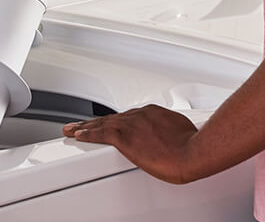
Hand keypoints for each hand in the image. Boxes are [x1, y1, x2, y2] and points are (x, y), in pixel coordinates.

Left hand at [62, 105, 202, 184]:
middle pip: (111, 118)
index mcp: (152, 113)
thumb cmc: (192, 144)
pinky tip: (78, 135)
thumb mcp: (181, 131)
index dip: (114, 121)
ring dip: (85, 127)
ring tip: (72, 129)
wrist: (192, 151)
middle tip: (81, 124)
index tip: (108, 123)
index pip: (127, 117)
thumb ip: (169, 131)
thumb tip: (170, 138)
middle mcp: (139, 116)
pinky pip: (100, 135)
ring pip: (101, 124)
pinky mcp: (124, 138)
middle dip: (95, 122)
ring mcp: (130, 125)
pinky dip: (87, 134)